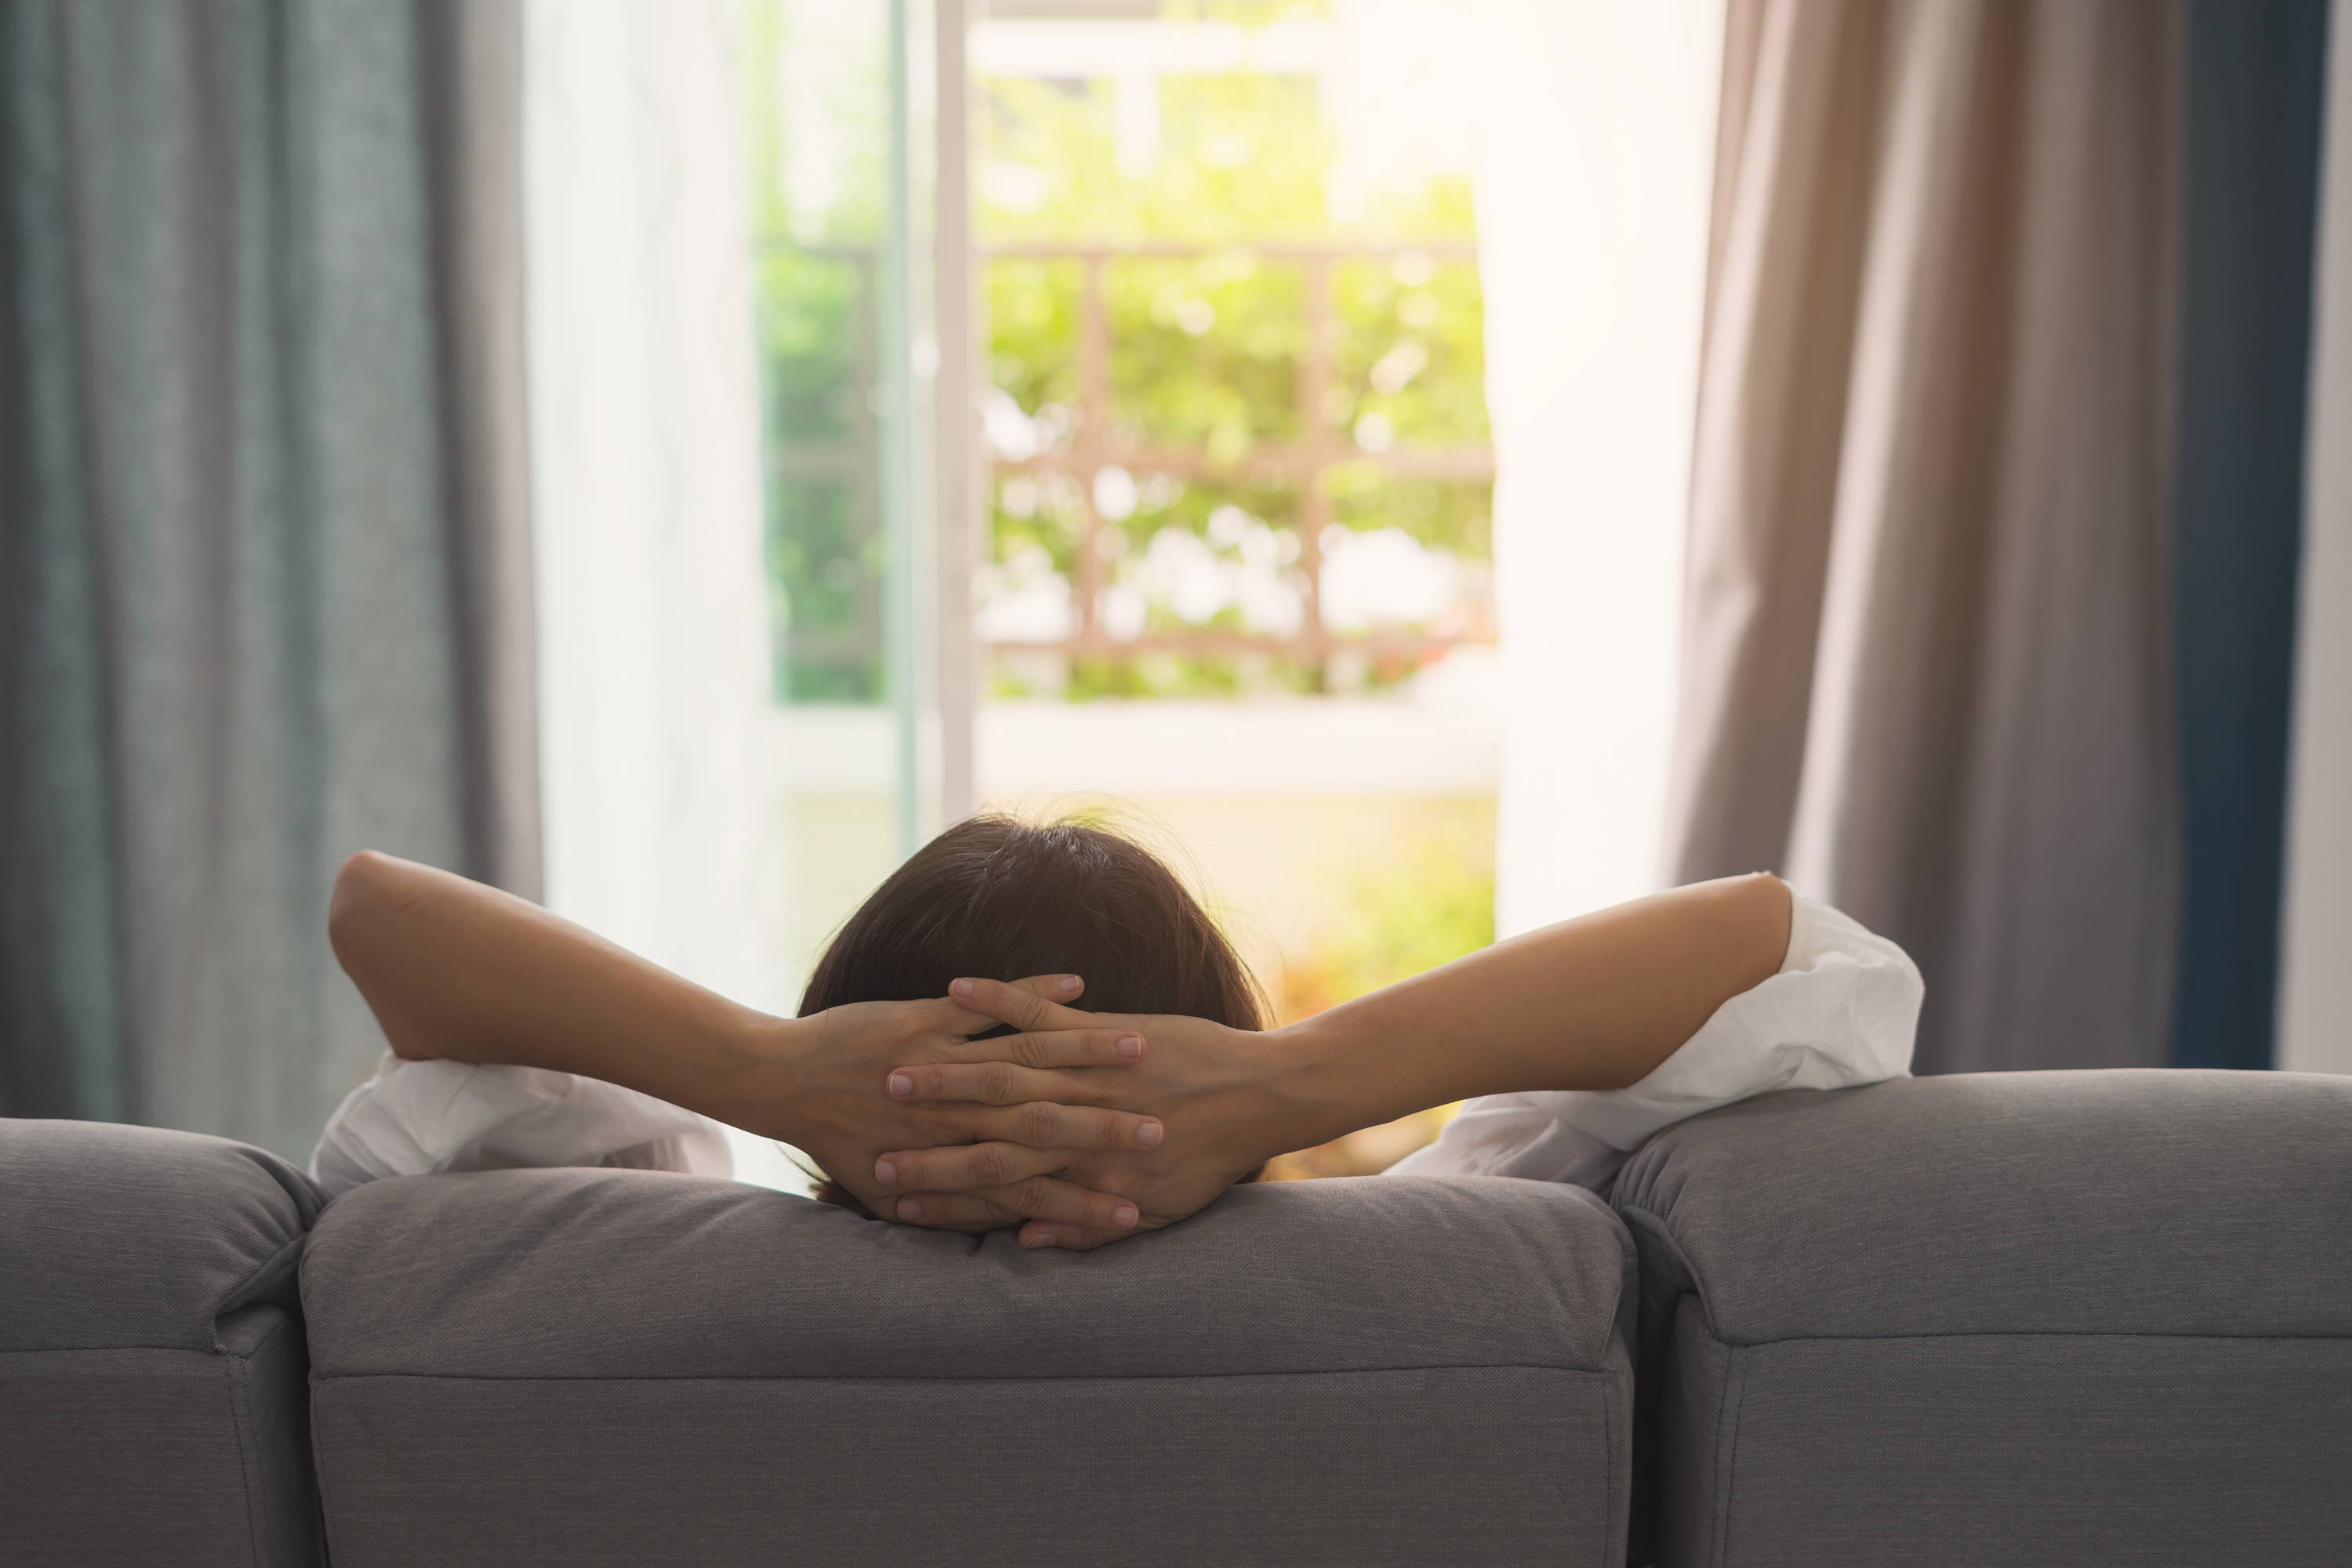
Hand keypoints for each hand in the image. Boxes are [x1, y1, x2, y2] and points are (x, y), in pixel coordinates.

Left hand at [731, 976, 1169, 1234]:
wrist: (779, 1085)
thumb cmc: (836, 1138)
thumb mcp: (895, 1193)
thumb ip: (963, 1214)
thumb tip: (1021, 1243)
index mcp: (953, 1163)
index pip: (1037, 1189)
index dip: (1091, 1200)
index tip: (1141, 1207)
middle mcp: (955, 1118)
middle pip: (1046, 1127)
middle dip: (1108, 1130)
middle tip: (1162, 1131)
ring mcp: (943, 1064)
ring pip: (1027, 1062)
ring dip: (1088, 1055)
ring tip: (1142, 1051)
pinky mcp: (925, 1020)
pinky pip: (988, 1005)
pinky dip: (1032, 991)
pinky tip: (1079, 979)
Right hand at [868, 977, 1330, 1249]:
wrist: (1265, 1098)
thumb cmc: (1212, 1157)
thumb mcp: (1158, 1208)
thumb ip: (1092, 1227)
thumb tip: (1032, 1242)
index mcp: (1085, 1174)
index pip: (995, 1190)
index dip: (938, 1195)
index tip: (888, 1196)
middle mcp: (1078, 1126)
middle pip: (984, 1136)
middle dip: (923, 1140)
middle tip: (867, 1141)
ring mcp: (1088, 1074)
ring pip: (1002, 1075)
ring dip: (943, 1073)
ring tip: (891, 1072)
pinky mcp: (1105, 1030)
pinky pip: (1041, 1013)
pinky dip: (999, 998)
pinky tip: (955, 984)